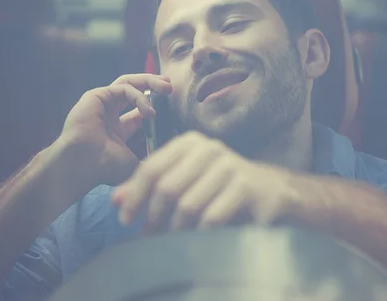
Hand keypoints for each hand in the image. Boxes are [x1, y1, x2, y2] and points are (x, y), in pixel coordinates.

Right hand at [58, 73, 171, 186]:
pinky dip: (139, 96)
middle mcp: (108, 114)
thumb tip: (169, 165)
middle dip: (153, 85)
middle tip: (170, 86)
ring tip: (167, 87)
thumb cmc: (105, 168)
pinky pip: (123, 88)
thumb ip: (150, 161)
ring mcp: (101, 103)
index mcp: (116, 130)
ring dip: (149, 82)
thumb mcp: (135, 164)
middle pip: (134, 90)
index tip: (170, 104)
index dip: (153, 106)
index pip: (137, 112)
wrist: (83, 164)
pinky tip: (148, 111)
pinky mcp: (95, 95)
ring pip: (128, 83)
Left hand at [112, 131, 293, 233]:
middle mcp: (209, 149)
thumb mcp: (184, 181)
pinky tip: (197, 241)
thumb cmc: (219, 188)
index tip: (126, 219)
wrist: (270, 191)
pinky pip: (211, 217)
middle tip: (149, 237)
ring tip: (172, 243)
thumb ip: (150, 187)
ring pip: (188, 205)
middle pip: (167, 187)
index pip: (151, 167)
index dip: (134, 195)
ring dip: (175, 231)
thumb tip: (115, 199)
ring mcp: (230, 166)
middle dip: (154, 217)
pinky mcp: (246, 187)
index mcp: (189, 143)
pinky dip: (199, 234)